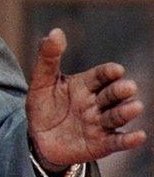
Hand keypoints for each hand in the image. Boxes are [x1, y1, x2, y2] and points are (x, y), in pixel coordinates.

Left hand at [27, 28, 146, 170]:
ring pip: (116, 117)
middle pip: (111, 95)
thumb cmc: (44, 105)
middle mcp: (97, 103)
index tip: (116, 69)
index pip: (99, 76)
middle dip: (119, 91)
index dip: (108, 73)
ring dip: (126, 112)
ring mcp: (100, 123)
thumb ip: (48, 57)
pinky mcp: (101, 144)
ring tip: (135, 106)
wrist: (38, 137)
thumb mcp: (41, 81)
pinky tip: (139, 136)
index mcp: (85, 85)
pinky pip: (116, 142)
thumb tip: (55, 31)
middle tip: (128, 87)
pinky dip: (128, 140)